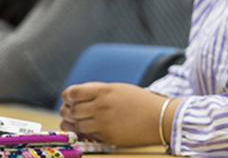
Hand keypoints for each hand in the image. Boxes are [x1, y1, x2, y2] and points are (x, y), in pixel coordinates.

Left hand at [59, 82, 177, 146]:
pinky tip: (89, 130)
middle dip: (67, 111)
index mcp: (104, 91)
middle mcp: (101, 106)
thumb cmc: (141, 102)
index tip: (69, 98)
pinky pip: (87, 136)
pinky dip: (85, 134)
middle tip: (69, 112)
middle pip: (71, 110)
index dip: (67, 96)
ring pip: (76, 125)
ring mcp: (103, 123)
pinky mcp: (107, 137)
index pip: (73, 93)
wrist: (160, 118)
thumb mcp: (120, 89)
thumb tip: (76, 99)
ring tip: (77, 122)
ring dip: (73, 124)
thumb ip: (99, 93)